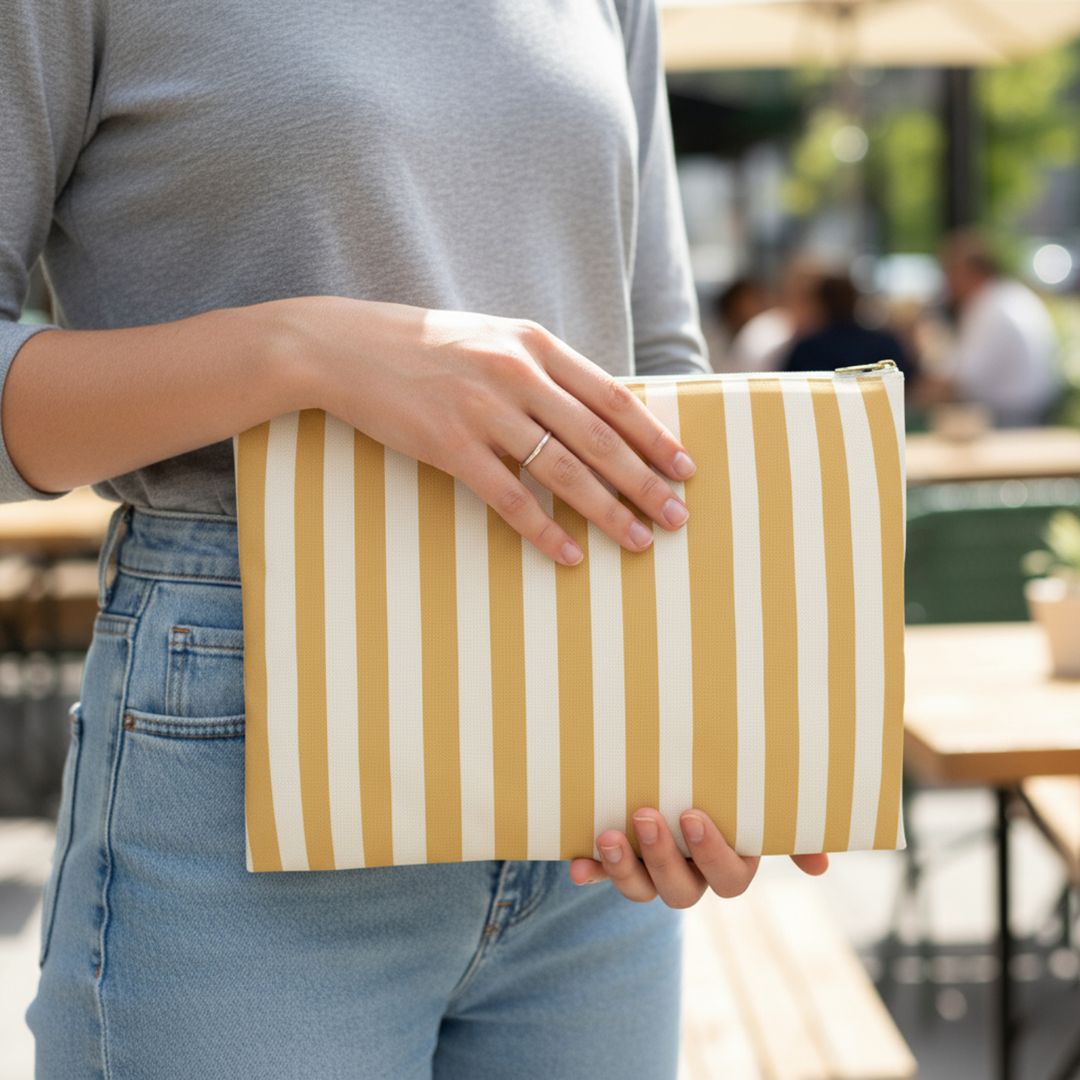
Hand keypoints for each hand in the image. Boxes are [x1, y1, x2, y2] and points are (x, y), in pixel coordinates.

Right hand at [284, 297, 695, 564]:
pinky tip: (569, 555)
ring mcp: (483, 409)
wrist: (346, 346)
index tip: (685, 468)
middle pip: (599, 438)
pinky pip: (509, 497)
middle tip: (677, 517)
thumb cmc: (427, 346)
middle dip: (645, 482)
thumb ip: (543, 370)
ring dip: (607, 511)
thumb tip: (597, 415)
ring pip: (563, 470)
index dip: (654, 437)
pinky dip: (544, 529)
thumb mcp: (494, 340)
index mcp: (535, 344)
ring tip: (639, 542)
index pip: (613, 397)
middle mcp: (517, 374)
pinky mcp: (449, 444)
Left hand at [568, 807, 828, 905]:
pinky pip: (602, 875)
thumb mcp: (753, 796)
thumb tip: (822, 865)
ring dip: (623, 868)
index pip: (729, 877)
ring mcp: (652, 872)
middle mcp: (692, 875)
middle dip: (663, 857)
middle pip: (682, 891)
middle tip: (646, 815)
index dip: (711, 853)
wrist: (676, 771)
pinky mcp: (617, 862)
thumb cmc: (726, 784)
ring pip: (642, 891)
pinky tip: (576, 865)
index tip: (693, 815)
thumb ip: (783, 821)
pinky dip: (590, 870)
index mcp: (730, 861)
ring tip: (609, 834)